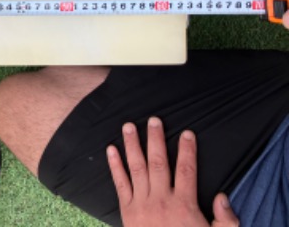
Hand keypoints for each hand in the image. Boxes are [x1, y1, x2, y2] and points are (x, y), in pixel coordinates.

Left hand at [106, 117, 238, 226]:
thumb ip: (225, 219)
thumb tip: (221, 195)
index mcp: (184, 205)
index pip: (187, 170)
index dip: (188, 150)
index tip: (187, 133)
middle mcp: (161, 200)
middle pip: (159, 163)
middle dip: (156, 139)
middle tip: (153, 119)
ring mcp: (141, 204)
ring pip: (137, 168)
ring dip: (132, 145)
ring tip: (129, 126)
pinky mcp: (127, 211)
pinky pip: (119, 184)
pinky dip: (114, 165)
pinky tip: (111, 149)